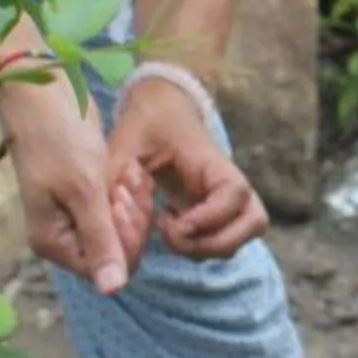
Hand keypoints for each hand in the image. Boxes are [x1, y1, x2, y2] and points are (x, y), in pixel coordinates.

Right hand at [0, 71, 136, 294]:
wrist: (44, 95)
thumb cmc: (58, 138)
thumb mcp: (84, 190)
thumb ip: (100, 240)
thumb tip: (112, 291)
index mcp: (54, 242)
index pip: (108, 268)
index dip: (126, 239)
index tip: (122, 200)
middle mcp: (63, 236)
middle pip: (120, 251)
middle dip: (132, 219)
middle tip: (126, 182)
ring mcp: (75, 217)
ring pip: (125, 230)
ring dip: (134, 202)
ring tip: (126, 173)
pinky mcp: (88, 197)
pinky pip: (121, 210)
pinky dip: (129, 191)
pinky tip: (127, 171)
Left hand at [109, 75, 267, 261]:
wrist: (162, 109)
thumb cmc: (145, 124)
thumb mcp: (123, 145)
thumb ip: (113, 181)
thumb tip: (104, 224)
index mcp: (211, 160)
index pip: (235, 194)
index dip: (210, 216)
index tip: (170, 218)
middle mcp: (230, 181)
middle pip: (254, 223)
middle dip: (213, 243)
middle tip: (172, 234)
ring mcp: (229, 198)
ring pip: (243, 236)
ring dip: (207, 248)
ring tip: (171, 231)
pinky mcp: (220, 210)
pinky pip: (227, 238)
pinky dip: (202, 245)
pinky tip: (173, 225)